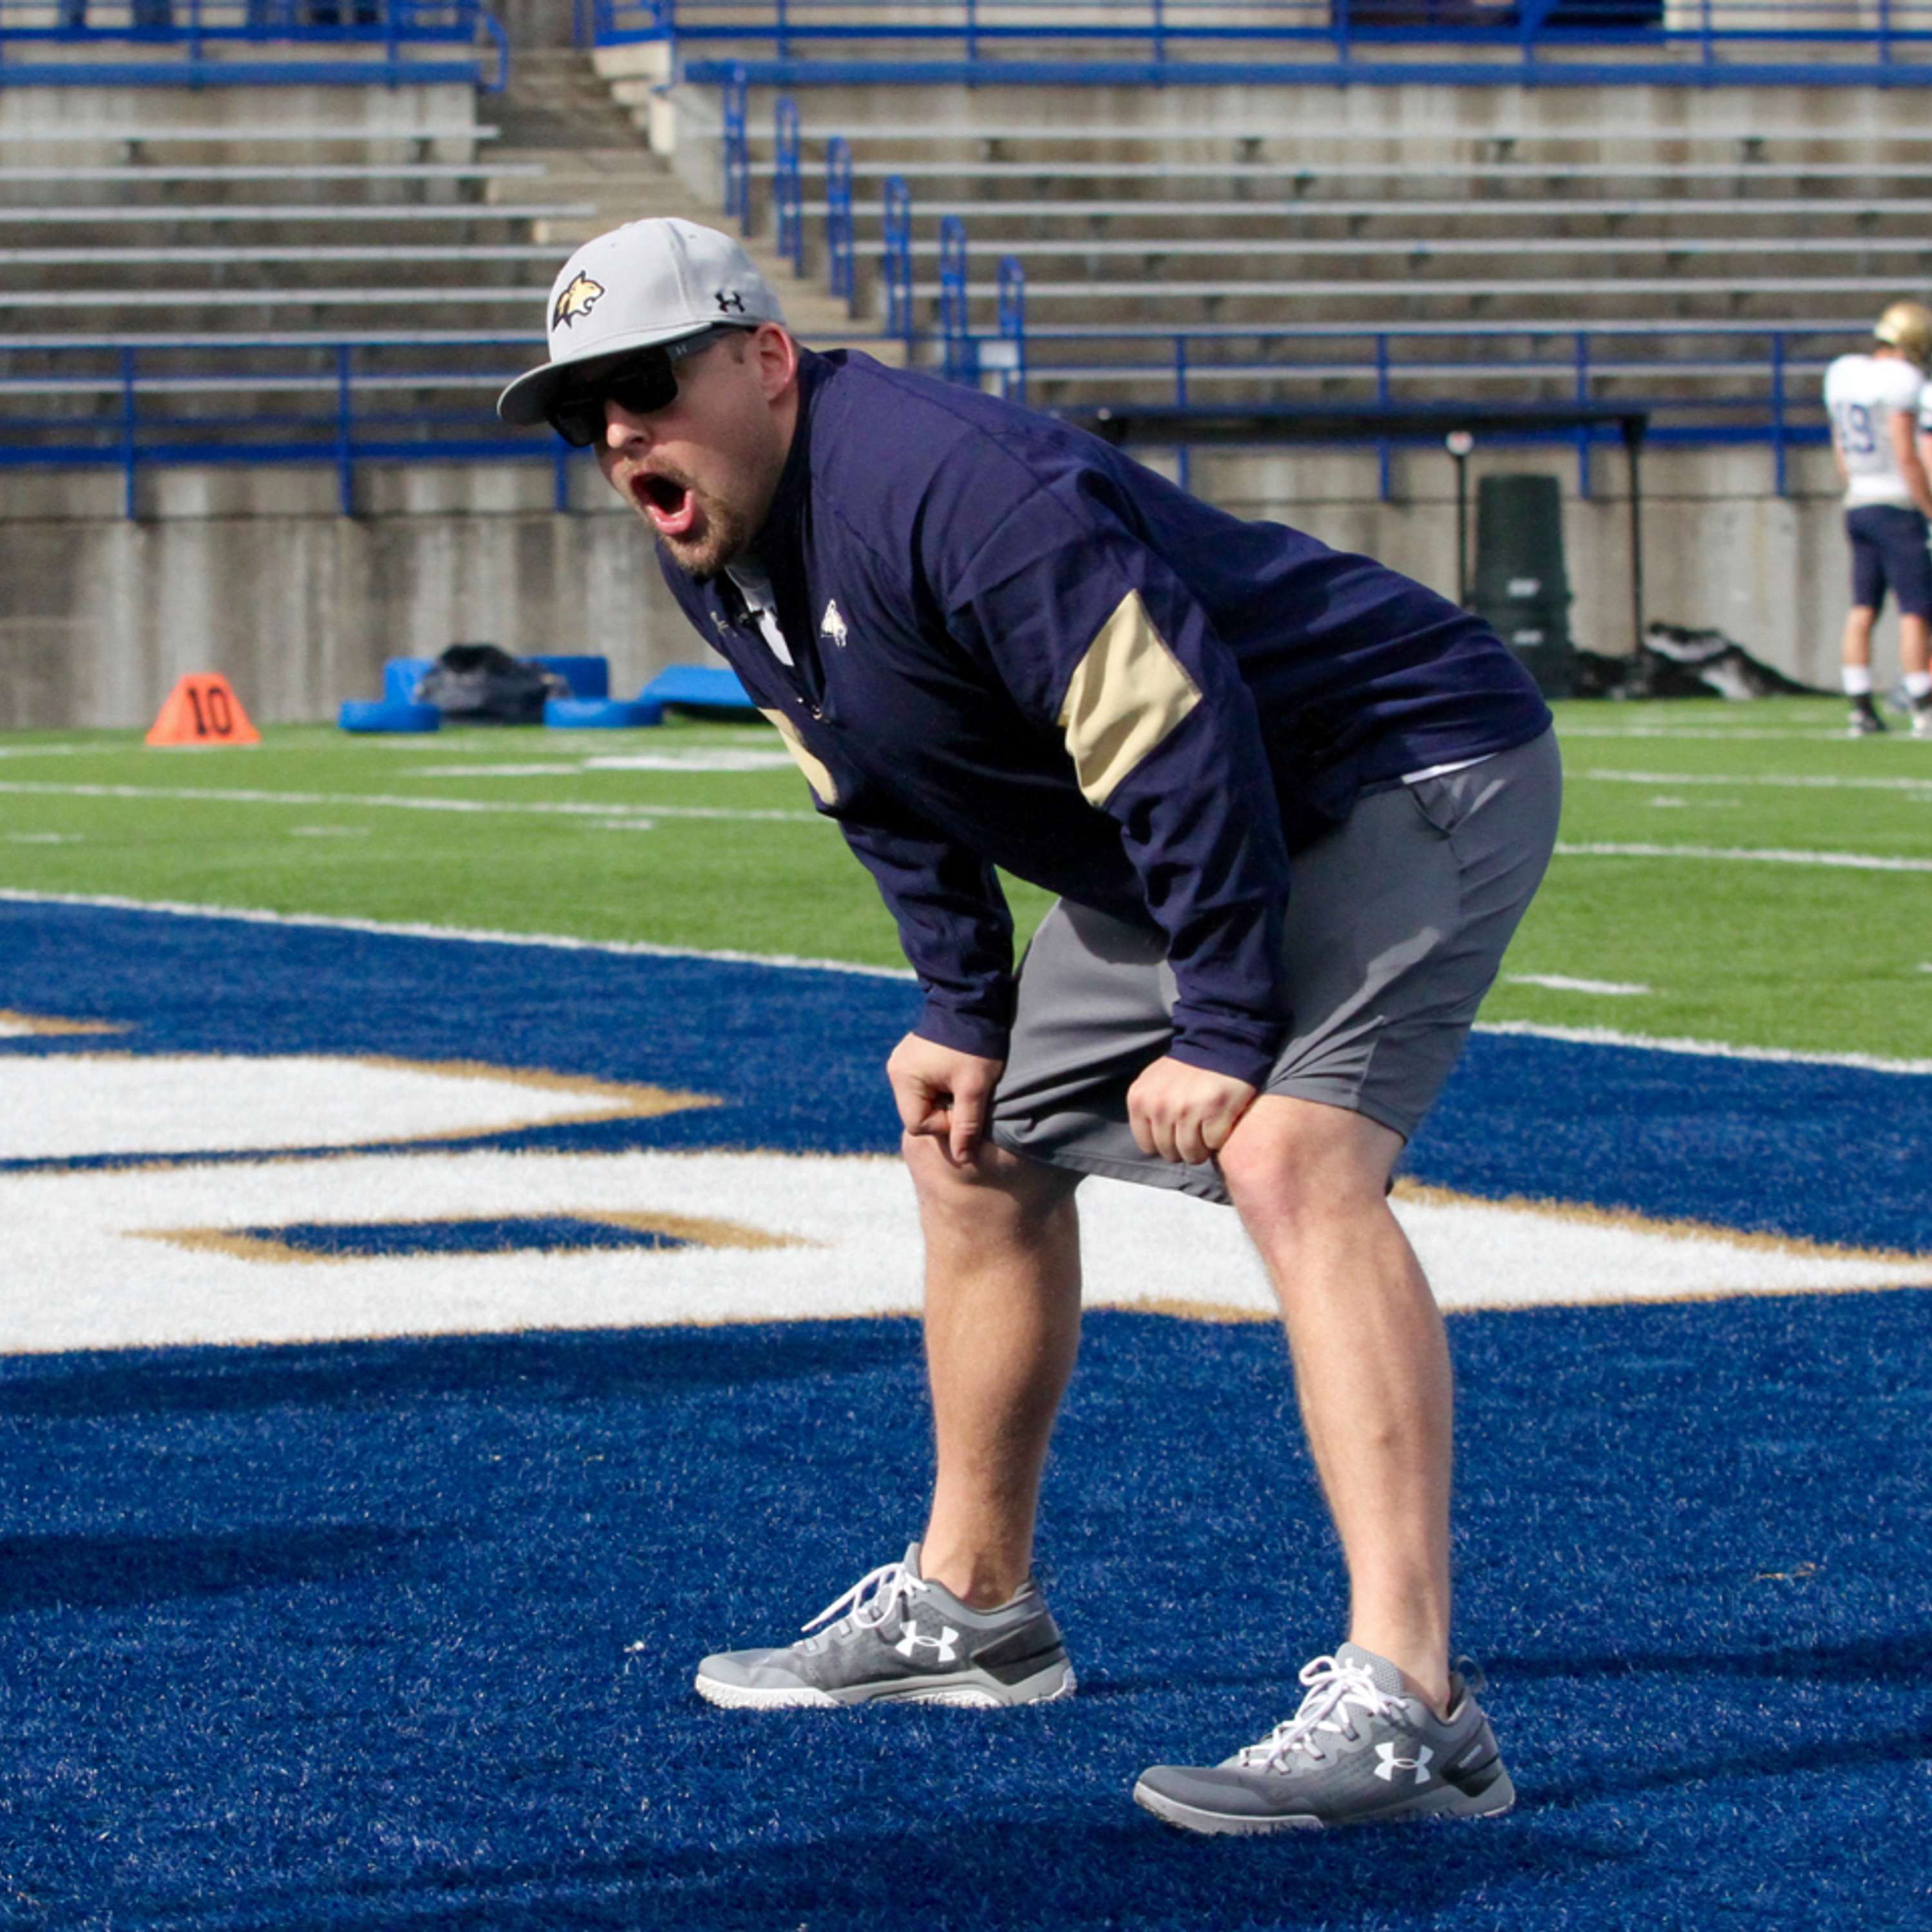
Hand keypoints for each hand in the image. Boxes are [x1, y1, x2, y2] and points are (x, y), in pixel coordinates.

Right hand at [886, 1033, 1005, 1166]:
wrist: (973, 1001)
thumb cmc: (975, 1045)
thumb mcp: (974, 1088)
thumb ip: (966, 1125)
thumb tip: (962, 1160)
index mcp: (904, 1078)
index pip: (919, 1124)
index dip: (945, 1123)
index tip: (966, 1105)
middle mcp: (896, 1070)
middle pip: (918, 1113)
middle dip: (944, 1111)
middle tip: (966, 1094)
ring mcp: (902, 1062)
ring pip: (922, 1100)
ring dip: (944, 1099)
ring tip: (962, 1081)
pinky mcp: (913, 1057)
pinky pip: (924, 1085)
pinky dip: (941, 1086)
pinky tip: (956, 1073)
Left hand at [1127, 1056, 1257, 1165]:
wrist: (1218, 1041)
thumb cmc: (1186, 1067)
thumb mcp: (1153, 1082)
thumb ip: (1147, 1108)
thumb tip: (1153, 1143)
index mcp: (1140, 1099)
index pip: (1148, 1146)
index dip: (1164, 1144)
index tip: (1176, 1133)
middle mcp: (1159, 1106)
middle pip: (1170, 1153)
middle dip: (1184, 1148)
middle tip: (1195, 1131)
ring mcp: (1187, 1110)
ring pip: (1192, 1153)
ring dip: (1203, 1147)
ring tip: (1207, 1130)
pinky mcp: (1214, 1112)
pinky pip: (1214, 1144)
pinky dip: (1219, 1137)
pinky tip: (1220, 1121)